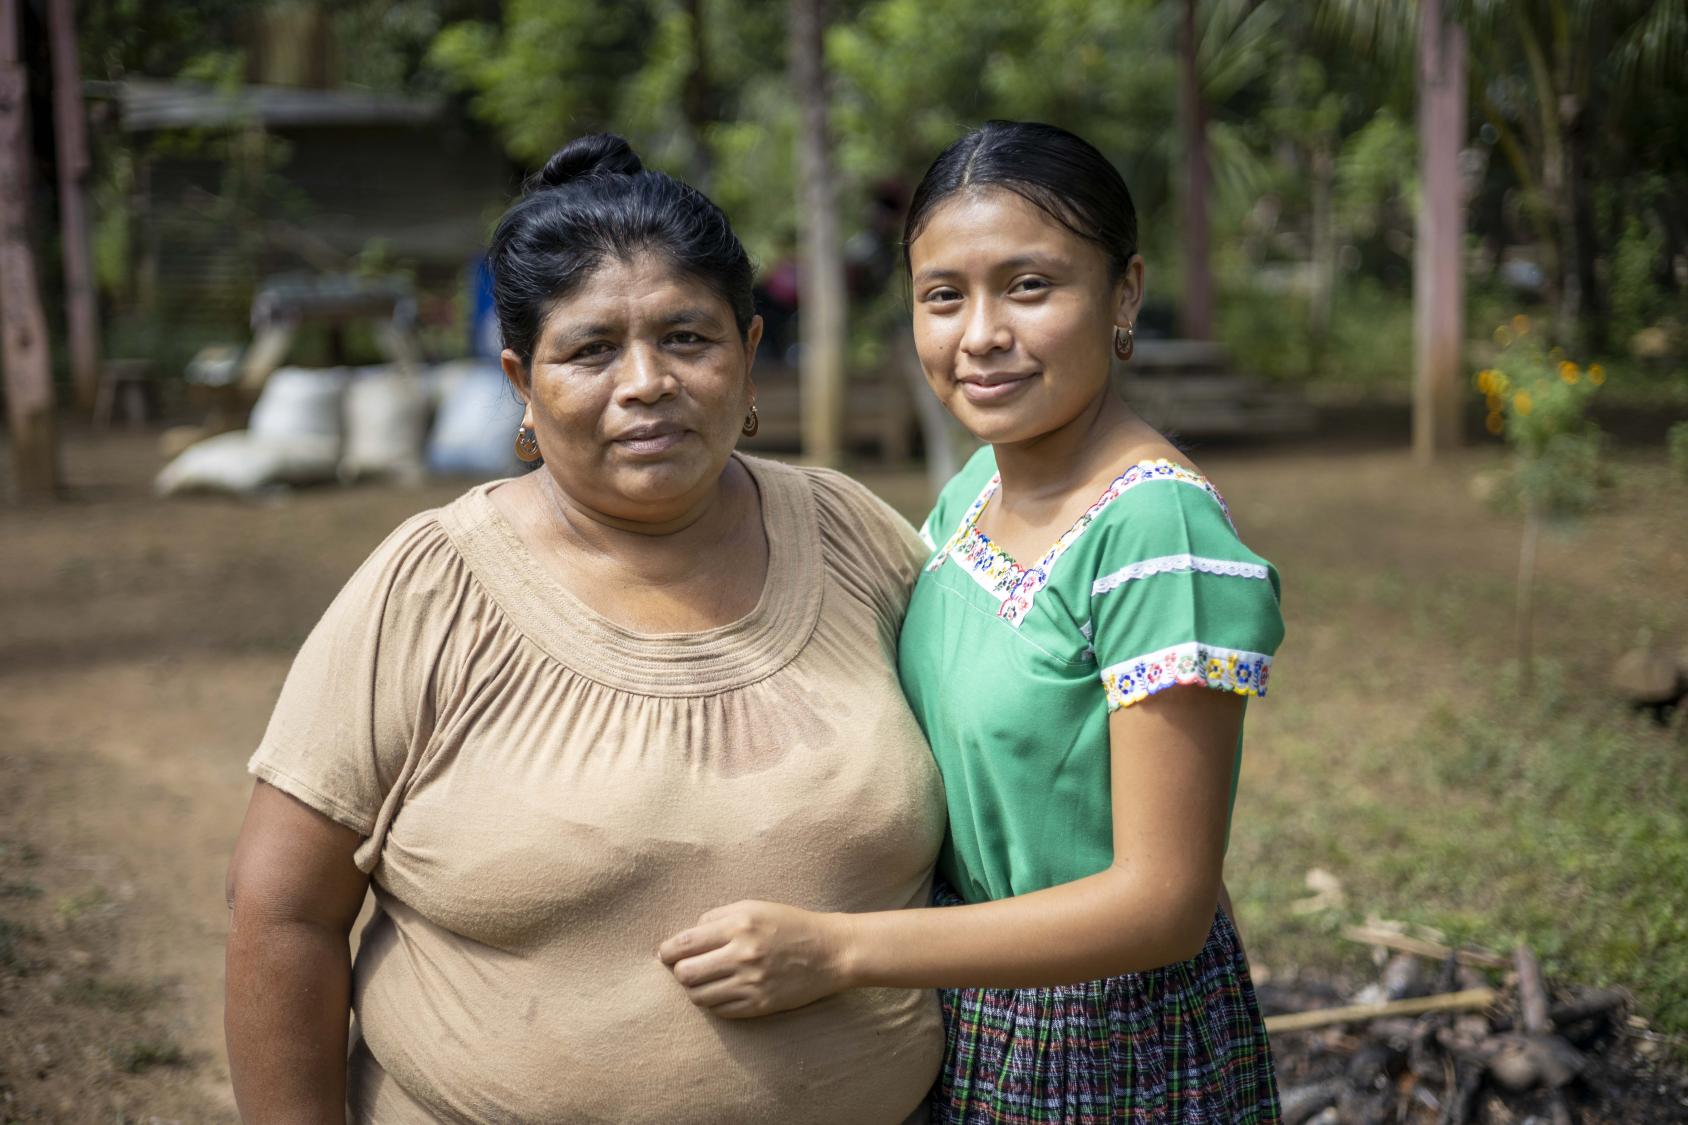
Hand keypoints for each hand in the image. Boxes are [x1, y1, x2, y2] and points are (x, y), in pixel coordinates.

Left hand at [658, 900, 853, 1018]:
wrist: (830, 952)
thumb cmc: (789, 924)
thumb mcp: (754, 907)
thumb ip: (718, 917)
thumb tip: (687, 934)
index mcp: (739, 925)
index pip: (685, 943)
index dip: (667, 951)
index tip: (665, 953)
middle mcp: (743, 955)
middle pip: (686, 974)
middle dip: (680, 971)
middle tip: (685, 968)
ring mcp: (751, 983)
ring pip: (699, 996)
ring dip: (695, 989)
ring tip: (703, 980)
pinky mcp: (760, 1005)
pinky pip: (720, 1010)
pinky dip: (714, 1001)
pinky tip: (722, 990)